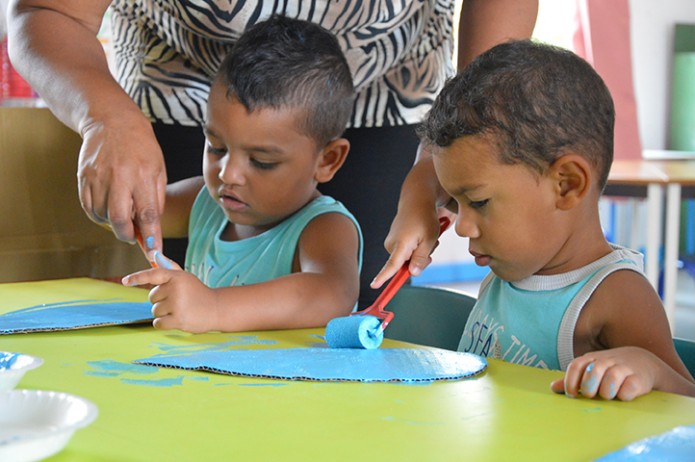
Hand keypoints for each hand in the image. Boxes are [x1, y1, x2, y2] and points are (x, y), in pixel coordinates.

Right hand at [78, 116, 166, 254]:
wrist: (112, 122)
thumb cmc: (141, 148)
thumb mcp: (158, 170)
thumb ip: (155, 200)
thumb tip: (152, 229)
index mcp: (142, 175)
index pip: (147, 213)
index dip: (151, 237)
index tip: (154, 253)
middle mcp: (118, 177)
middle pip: (118, 220)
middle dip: (127, 235)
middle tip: (133, 234)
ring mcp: (97, 178)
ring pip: (103, 216)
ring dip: (114, 223)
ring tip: (123, 210)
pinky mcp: (83, 178)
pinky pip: (89, 208)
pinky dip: (99, 215)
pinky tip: (108, 206)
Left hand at [122, 252, 218, 332]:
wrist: (217, 308)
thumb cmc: (198, 292)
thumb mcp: (185, 278)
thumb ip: (169, 268)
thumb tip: (154, 256)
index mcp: (176, 276)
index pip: (152, 274)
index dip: (137, 277)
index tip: (125, 281)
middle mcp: (175, 288)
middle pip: (152, 297)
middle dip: (160, 300)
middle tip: (177, 301)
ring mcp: (177, 304)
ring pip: (154, 311)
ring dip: (163, 313)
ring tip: (179, 310)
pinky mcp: (178, 319)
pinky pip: (158, 323)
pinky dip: (163, 324)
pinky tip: (175, 320)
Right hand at [371, 208, 453, 287]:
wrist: (416, 201)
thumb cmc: (425, 219)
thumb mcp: (430, 239)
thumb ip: (421, 258)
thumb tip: (412, 273)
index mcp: (401, 244)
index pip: (391, 265)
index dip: (383, 277)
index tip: (374, 286)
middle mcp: (392, 245)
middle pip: (405, 266)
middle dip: (419, 261)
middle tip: (430, 247)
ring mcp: (391, 242)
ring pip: (407, 259)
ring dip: (419, 253)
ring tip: (424, 238)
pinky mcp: (393, 241)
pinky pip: (405, 252)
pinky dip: (415, 248)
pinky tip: (419, 236)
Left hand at [550, 347, 660, 400]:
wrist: (644, 362)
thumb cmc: (610, 369)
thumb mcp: (591, 370)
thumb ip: (574, 379)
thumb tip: (553, 388)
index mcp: (592, 359)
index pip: (576, 365)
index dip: (571, 380)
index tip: (571, 394)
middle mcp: (607, 361)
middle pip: (594, 370)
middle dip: (589, 385)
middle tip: (590, 395)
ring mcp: (624, 368)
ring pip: (612, 378)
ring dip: (607, 390)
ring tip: (607, 396)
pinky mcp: (639, 379)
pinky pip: (630, 387)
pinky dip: (624, 394)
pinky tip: (623, 396)